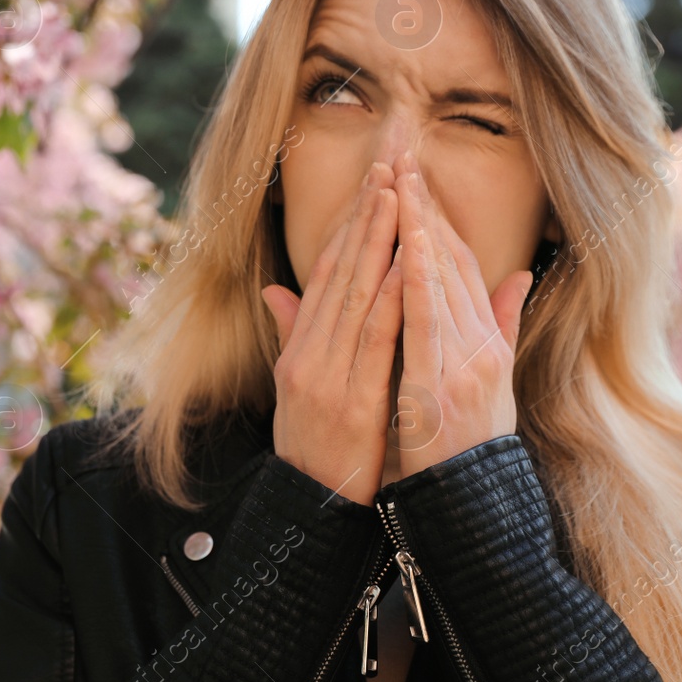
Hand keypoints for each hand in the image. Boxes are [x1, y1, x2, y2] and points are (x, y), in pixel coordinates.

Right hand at [262, 161, 404, 505]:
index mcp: (299, 350)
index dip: (348, 226)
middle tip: (387, 167)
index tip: (371, 184)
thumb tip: (276, 291)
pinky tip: (405, 266)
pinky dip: (390, 299)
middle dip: (364, 217)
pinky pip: (374, 341)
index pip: (325, 274)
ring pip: (354, 296)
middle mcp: (307, 355)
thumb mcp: (295, 391)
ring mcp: (325, 377)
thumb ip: (292, 336)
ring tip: (397, 196)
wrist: (310, 514)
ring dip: (376, 243)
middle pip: (338, 273)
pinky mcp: (349, 401)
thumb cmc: (313, 452)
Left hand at [392, 151, 533, 478]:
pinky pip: (426, 321)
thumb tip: (519, 277)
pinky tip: (402, 245)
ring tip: (400, 182)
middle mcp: (480, 345)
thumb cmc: (472, 450)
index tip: (417, 179)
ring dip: (419, 228)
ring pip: (440, 280)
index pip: (461, 267)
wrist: (472, 507)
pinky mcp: (442, 383)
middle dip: (426, 209)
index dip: (438, 220)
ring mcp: (464, 362)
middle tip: (404, 159)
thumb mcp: (494, 385)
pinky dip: (416, 279)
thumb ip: (502, 327)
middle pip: (451, 263)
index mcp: (486, 343)